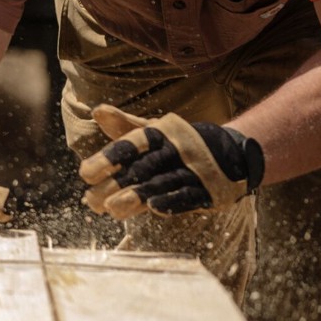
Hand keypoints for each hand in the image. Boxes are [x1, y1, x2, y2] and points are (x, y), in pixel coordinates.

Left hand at [79, 104, 264, 217]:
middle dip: (116, 183)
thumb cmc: (181, 142)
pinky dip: (172, 202)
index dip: (109, 157)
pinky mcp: (209, 190)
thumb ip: (125, 125)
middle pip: (143, 167)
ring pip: (163, 182)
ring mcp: (195, 170)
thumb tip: (97, 111)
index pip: (132, 143)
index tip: (84, 173)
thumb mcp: (155, 130)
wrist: (235, 152)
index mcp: (161, 133)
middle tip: (91, 200)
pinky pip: (189, 196)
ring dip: (137, 196)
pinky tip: (153, 209)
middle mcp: (177, 149)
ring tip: (112, 209)